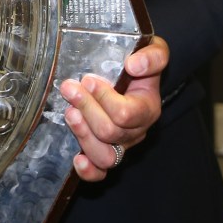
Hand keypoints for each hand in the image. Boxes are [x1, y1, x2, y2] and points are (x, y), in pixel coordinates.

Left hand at [60, 34, 168, 181]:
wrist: (133, 70)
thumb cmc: (139, 61)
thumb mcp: (153, 50)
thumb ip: (151, 56)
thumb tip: (134, 65)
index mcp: (147, 108)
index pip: (126, 114)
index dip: (103, 98)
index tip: (88, 79)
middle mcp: (135, 131)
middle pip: (110, 132)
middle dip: (86, 108)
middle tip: (70, 88)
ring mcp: (120, 144)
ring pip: (104, 155)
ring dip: (82, 133)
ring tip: (69, 112)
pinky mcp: (103, 150)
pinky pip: (100, 172)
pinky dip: (88, 170)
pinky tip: (77, 160)